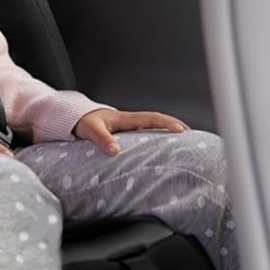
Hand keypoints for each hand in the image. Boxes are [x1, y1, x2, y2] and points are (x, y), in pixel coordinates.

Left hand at [72, 107, 187, 155]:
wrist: (76, 120)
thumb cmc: (85, 122)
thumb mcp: (91, 130)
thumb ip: (103, 140)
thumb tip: (115, 151)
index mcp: (126, 118)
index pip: (151, 118)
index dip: (167, 123)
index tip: (181, 130)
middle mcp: (131, 122)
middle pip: (158, 122)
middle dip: (176, 127)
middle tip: (192, 137)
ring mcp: (130, 128)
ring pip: (154, 128)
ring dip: (168, 133)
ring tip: (184, 144)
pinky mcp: (127, 135)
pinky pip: (146, 135)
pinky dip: (157, 139)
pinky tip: (163, 149)